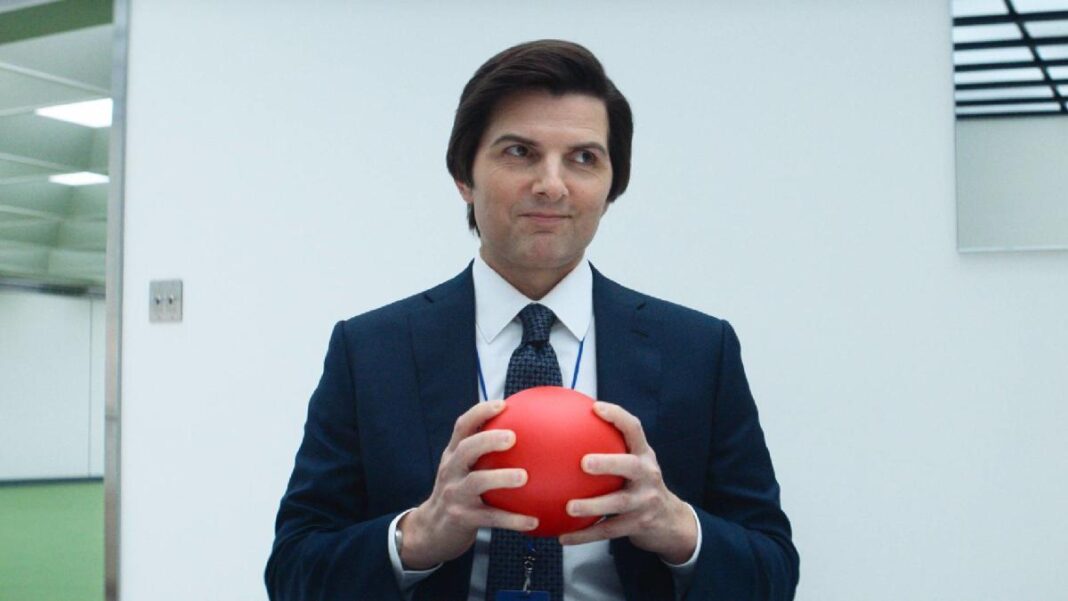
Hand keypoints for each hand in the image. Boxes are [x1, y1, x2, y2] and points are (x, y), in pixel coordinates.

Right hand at [399, 400, 537, 568]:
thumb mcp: (463, 470)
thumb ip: (484, 454)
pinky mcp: (462, 519)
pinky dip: (512, 519)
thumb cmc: (458, 494)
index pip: (462, 427)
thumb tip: (526, 434)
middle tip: (512, 437)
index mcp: (453, 455)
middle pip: (466, 449)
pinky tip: (533, 521)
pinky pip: (490, 518)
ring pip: (476, 482)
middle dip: (488, 439)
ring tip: (524, 477)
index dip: (480, 412)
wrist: (431, 531)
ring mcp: (455, 495)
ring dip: (501, 478)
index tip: (502, 404)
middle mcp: (451, 471)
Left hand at [558, 401, 697, 564]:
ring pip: (618, 503)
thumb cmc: (641, 485)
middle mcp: (647, 475)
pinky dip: (585, 534)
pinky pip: (608, 530)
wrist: (670, 521)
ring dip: (592, 505)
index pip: (634, 429)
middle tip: (584, 463)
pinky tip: (564, 536)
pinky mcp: (638, 525)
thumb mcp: (635, 463)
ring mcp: (645, 501)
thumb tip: (568, 426)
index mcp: (644, 455)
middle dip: (608, 463)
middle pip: (630, 466)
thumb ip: (611, 448)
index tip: (596, 407)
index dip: (617, 416)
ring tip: (569, 507)